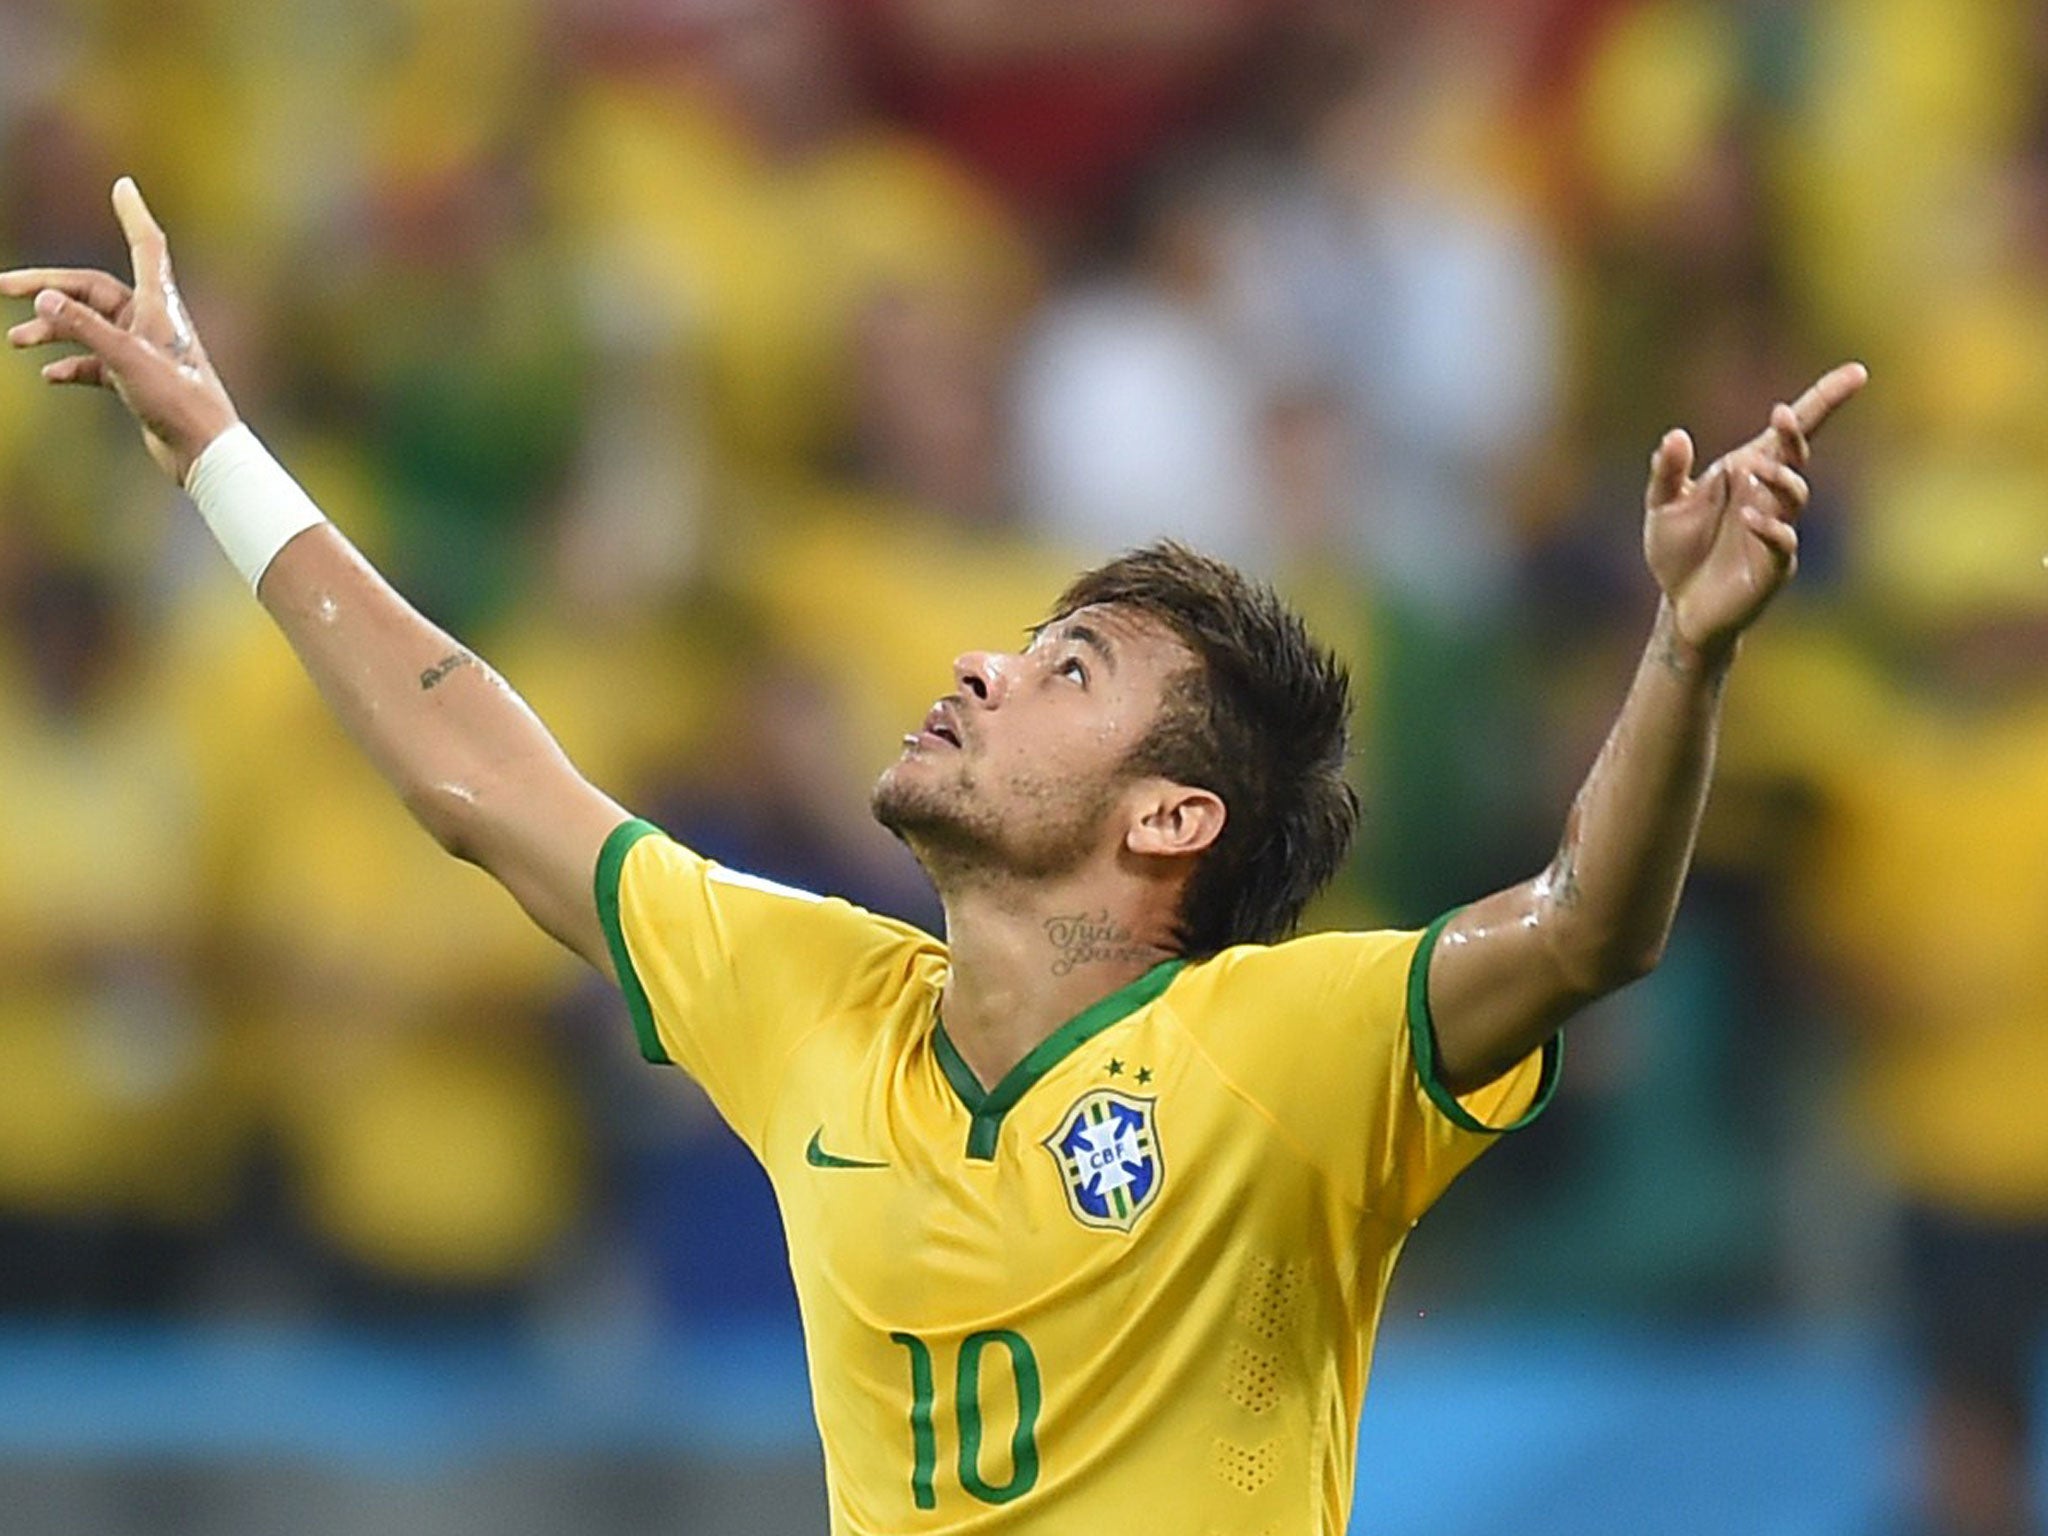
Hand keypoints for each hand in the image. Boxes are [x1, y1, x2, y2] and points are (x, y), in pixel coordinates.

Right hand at [2, 177, 239, 484]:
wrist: (205, 452)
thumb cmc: (178, 402)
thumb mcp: (125, 359)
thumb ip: (84, 328)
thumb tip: (44, 299)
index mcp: (160, 305)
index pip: (146, 246)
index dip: (133, 215)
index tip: (123, 186)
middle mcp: (153, 322)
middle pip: (92, 290)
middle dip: (48, 289)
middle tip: (3, 288)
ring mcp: (145, 352)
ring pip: (89, 328)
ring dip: (53, 329)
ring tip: (17, 340)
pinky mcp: (140, 381)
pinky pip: (96, 364)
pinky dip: (72, 366)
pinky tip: (49, 375)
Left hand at [1643, 361, 1867, 660]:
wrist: (1681, 608)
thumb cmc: (1678, 552)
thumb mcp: (1662, 507)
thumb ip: (1666, 473)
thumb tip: (1675, 436)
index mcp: (1749, 472)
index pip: (1793, 433)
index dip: (1825, 401)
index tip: (1856, 372)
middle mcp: (1770, 496)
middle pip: (1796, 457)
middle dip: (1795, 434)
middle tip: (1781, 415)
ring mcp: (1775, 529)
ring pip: (1795, 495)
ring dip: (1781, 478)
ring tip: (1756, 469)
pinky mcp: (1772, 566)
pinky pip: (1783, 543)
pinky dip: (1771, 529)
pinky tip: (1751, 518)